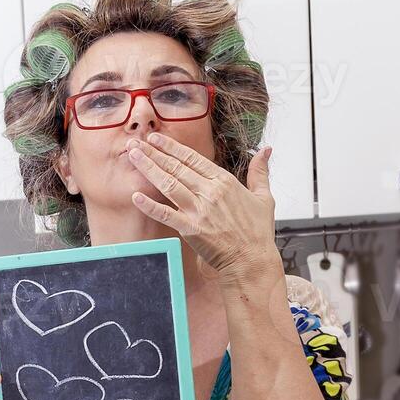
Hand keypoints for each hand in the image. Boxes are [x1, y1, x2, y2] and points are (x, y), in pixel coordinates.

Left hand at [126, 132, 278, 278]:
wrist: (253, 260)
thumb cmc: (258, 232)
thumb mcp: (264, 197)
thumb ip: (260, 172)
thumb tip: (266, 151)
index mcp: (224, 182)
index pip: (193, 158)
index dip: (172, 147)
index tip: (156, 139)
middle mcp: (210, 192)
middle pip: (177, 167)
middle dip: (153, 153)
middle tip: (135, 142)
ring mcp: (199, 210)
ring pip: (169, 184)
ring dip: (149, 169)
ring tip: (133, 156)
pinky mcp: (191, 229)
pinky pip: (166, 214)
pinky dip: (151, 206)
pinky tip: (136, 197)